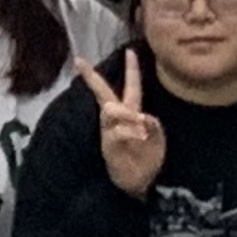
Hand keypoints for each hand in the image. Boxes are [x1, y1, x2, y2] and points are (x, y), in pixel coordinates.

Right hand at [80, 50, 165, 195]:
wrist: (139, 186)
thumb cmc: (147, 159)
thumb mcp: (157, 137)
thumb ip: (152, 123)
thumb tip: (139, 116)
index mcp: (132, 114)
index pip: (131, 87)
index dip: (131, 69)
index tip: (129, 50)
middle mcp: (118, 120)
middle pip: (104, 94)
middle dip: (93, 78)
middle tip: (80, 61)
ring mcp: (110, 131)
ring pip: (112, 110)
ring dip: (127, 115)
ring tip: (139, 129)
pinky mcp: (108, 144)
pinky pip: (118, 131)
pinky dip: (130, 132)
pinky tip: (138, 139)